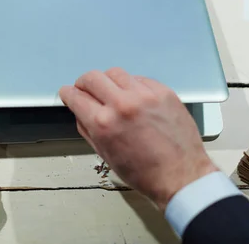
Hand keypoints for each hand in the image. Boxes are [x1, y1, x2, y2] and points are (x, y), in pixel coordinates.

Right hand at [60, 68, 216, 210]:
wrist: (180, 175)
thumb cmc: (143, 172)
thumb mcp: (105, 155)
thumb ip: (87, 129)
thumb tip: (80, 110)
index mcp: (103, 123)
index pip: (75, 96)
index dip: (68, 93)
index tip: (69, 93)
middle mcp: (122, 104)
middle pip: (92, 77)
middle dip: (84, 83)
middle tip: (86, 90)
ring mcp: (144, 95)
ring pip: (115, 73)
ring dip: (108, 82)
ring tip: (112, 93)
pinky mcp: (163, 91)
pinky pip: (138, 79)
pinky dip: (131, 85)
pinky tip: (134, 98)